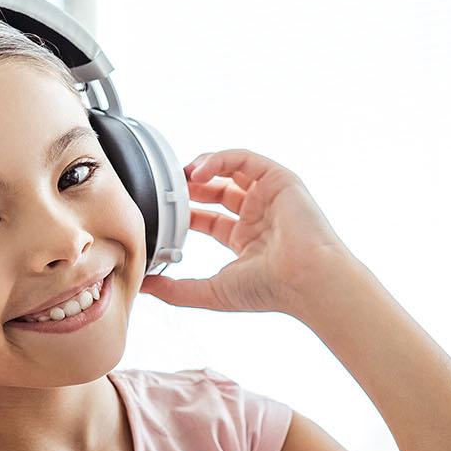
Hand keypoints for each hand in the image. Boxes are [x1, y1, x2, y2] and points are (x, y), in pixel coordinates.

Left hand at [139, 149, 354, 317]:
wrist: (306, 280)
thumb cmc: (269, 290)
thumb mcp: (213, 291)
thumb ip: (177, 290)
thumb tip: (144, 287)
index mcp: (245, 240)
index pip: (208, 220)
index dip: (184, 212)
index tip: (163, 211)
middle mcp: (258, 216)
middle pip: (217, 191)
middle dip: (191, 187)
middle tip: (168, 188)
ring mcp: (269, 197)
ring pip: (231, 170)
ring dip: (204, 168)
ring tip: (182, 175)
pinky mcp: (280, 180)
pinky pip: (246, 159)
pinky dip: (221, 159)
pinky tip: (201, 171)